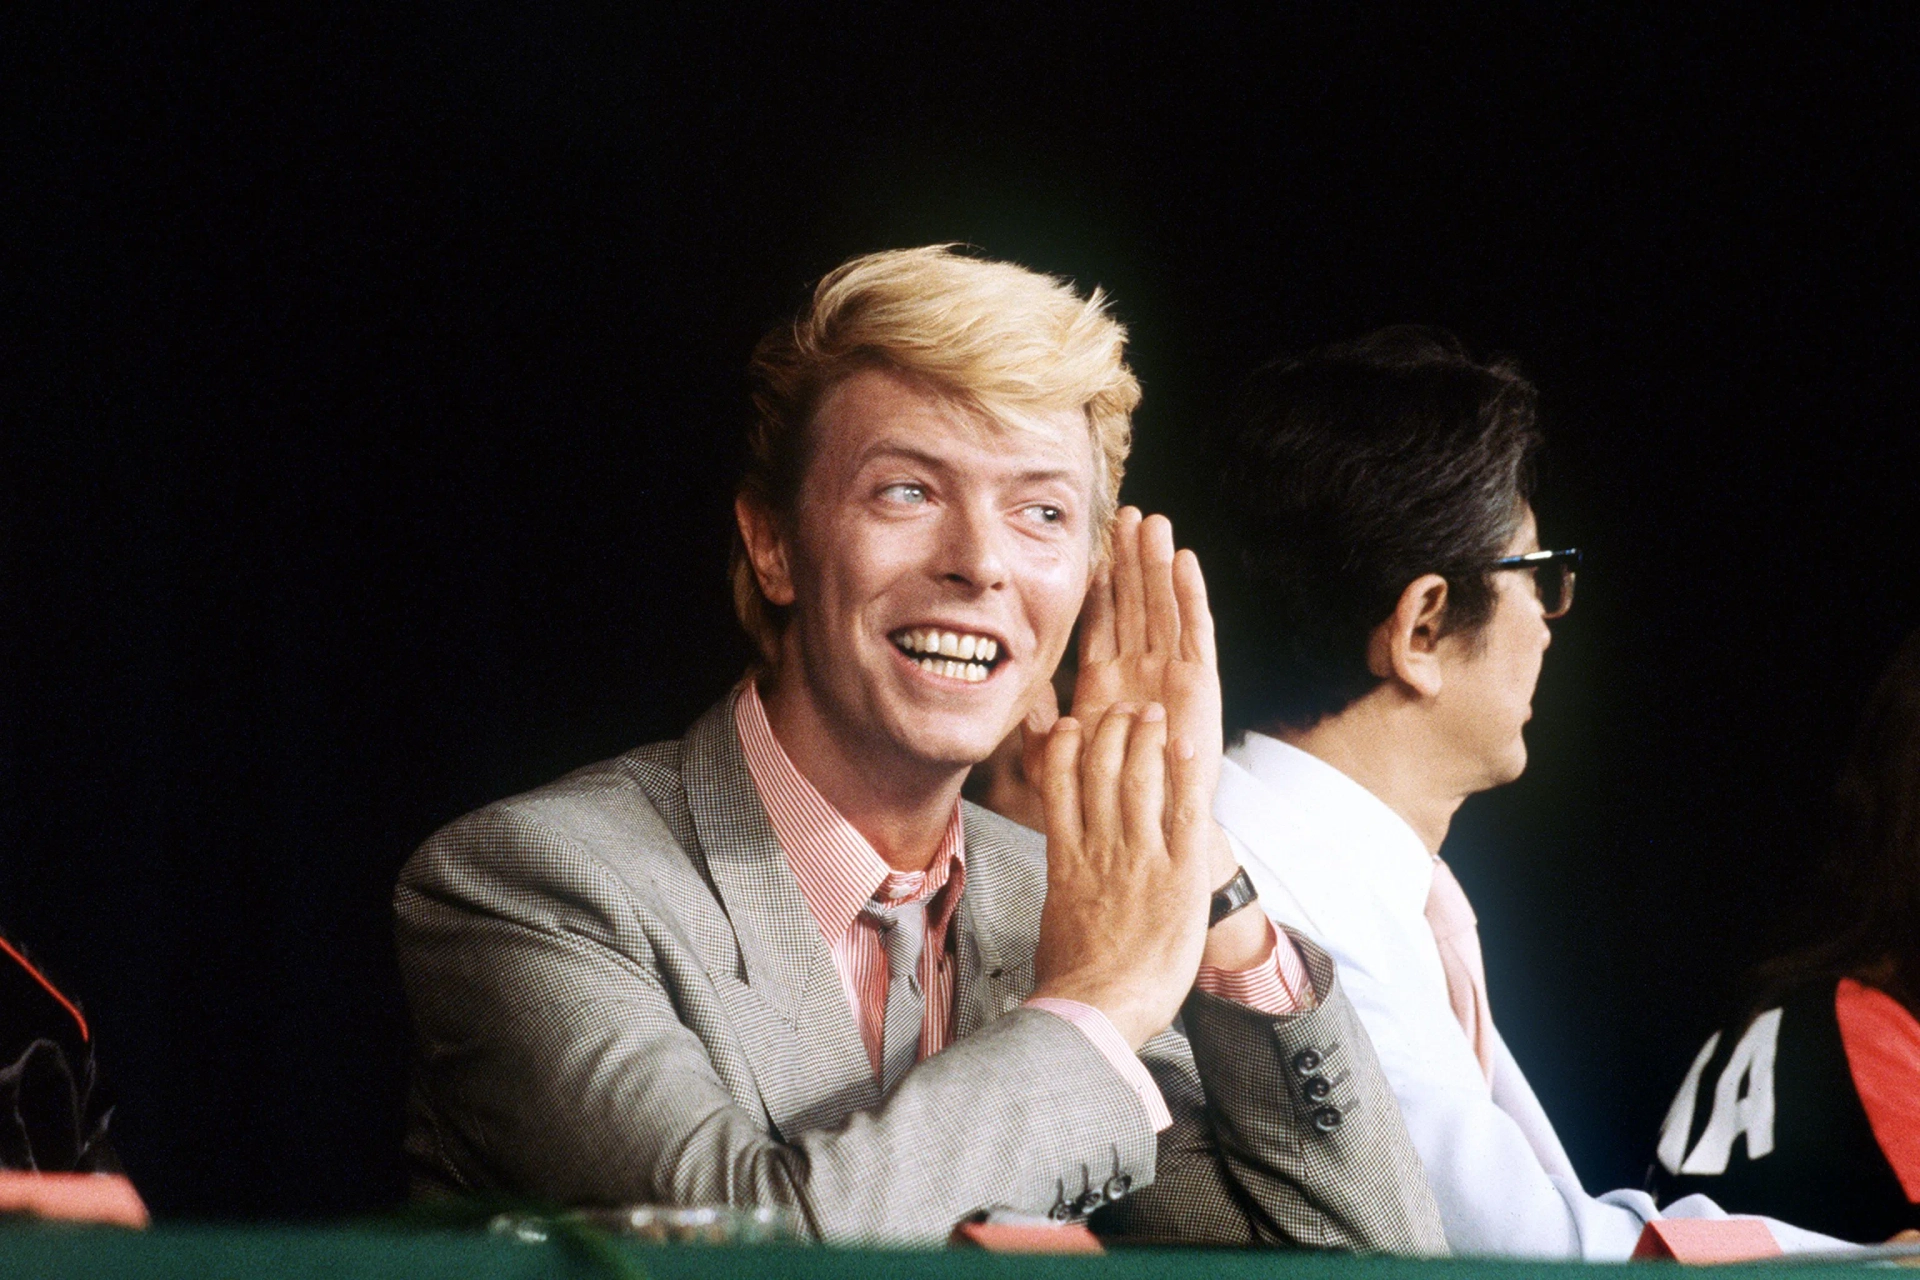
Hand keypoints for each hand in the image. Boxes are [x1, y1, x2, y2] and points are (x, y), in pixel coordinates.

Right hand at [1029, 702, 1213, 1048]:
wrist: (1097, 1011)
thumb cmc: (1073, 985)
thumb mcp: (1055, 927)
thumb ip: (1063, 901)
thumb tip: (1063, 906)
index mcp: (1066, 861)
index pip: (1058, 786)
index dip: (1064, 748)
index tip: (1069, 726)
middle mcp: (1100, 849)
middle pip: (1100, 771)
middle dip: (1111, 731)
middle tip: (1122, 710)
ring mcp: (1140, 858)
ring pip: (1140, 780)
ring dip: (1147, 740)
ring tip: (1154, 714)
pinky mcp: (1180, 876)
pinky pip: (1185, 813)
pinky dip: (1186, 776)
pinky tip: (1188, 750)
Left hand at [1072, 508, 1234, 889]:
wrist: (1148, 838)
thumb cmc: (1103, 805)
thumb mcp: (1057, 761)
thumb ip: (1038, 726)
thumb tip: (1013, 691)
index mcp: (1105, 686)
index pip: (1101, 621)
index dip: (1098, 581)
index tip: (1091, 541)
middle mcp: (1141, 674)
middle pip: (1135, 603)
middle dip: (1130, 558)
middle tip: (1127, 510)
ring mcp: (1172, 677)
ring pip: (1164, 607)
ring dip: (1158, 564)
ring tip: (1152, 520)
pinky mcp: (1200, 688)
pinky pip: (1196, 633)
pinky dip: (1191, 596)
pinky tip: (1184, 560)